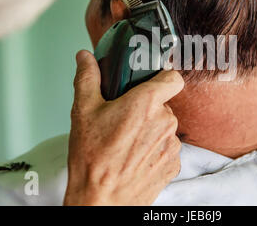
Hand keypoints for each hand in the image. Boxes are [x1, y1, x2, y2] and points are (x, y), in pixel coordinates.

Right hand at [64, 50, 183, 205]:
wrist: (100, 201)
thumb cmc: (92, 158)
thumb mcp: (83, 111)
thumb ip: (87, 78)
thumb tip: (85, 56)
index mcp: (147, 103)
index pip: (173, 78)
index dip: (163, 78)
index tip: (150, 83)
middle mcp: (166, 122)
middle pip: (163, 104)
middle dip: (146, 108)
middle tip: (124, 119)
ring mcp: (171, 145)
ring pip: (165, 126)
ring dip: (151, 130)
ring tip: (127, 142)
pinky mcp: (173, 165)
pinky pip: (167, 148)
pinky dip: (154, 149)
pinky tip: (135, 158)